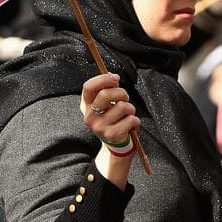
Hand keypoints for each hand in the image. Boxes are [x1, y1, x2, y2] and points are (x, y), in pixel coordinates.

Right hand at [81, 73, 139, 188]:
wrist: (115, 144)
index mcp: (86, 105)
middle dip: (121, 93)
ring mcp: (100, 127)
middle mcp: (89, 116)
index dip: (103, 79)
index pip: (88, 87)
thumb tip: (113, 77)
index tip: (115, 78)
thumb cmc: (112, 119)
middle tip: (125, 98)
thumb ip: (108, 90)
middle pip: (105, 94)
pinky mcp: (112, 135)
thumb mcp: (106, 104)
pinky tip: (130, 125)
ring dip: (130, 108)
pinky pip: (130, 119)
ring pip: (122, 106)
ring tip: (127, 115)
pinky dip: (135, 121)